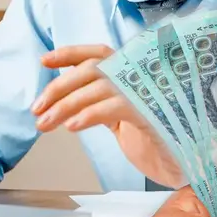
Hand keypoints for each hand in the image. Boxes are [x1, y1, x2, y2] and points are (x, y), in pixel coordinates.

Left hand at [32, 44, 185, 187]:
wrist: (180, 163)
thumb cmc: (148, 137)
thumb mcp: (117, 113)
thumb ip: (97, 98)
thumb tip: (58, 95)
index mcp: (131, 71)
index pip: (97, 53)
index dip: (69, 54)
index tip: (43, 61)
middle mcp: (140, 75)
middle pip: (91, 70)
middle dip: (58, 88)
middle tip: (36, 109)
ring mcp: (147, 92)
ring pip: (97, 88)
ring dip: (65, 106)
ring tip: (44, 123)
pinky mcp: (151, 113)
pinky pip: (114, 107)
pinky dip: (89, 115)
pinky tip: (71, 127)